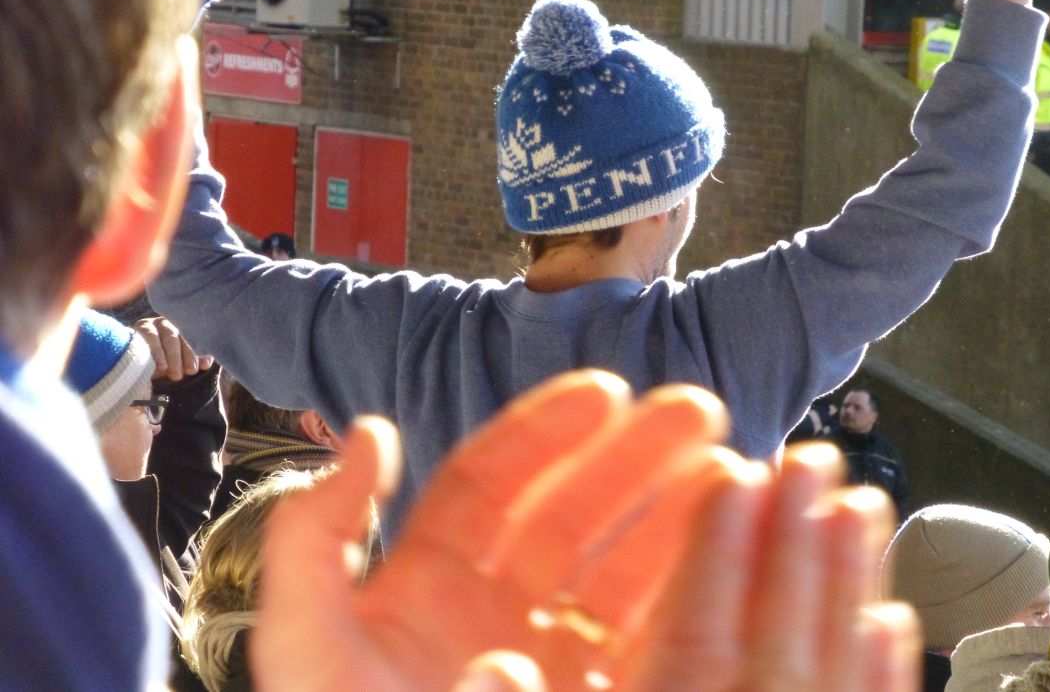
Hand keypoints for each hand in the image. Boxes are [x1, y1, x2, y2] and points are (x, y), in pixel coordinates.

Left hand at [133, 315, 212, 380]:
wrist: (160, 364)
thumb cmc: (146, 366)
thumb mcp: (141, 367)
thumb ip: (142, 369)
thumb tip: (143, 381)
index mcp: (144, 328)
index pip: (150, 336)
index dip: (157, 352)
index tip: (162, 368)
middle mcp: (162, 324)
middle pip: (170, 336)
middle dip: (175, 357)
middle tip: (177, 376)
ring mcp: (180, 326)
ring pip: (186, 338)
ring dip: (190, 355)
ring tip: (191, 372)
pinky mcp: (195, 332)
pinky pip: (201, 340)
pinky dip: (204, 353)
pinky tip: (205, 365)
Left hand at [251, 371, 920, 691]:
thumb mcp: (309, 645)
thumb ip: (318, 538)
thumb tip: (370, 434)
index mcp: (427, 586)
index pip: (491, 483)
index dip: (547, 430)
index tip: (609, 390)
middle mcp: (493, 615)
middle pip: (571, 513)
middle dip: (632, 454)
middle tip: (699, 410)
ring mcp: (548, 665)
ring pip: (620, 569)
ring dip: (674, 515)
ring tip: (733, 470)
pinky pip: (649, 636)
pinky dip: (691, 593)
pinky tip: (733, 556)